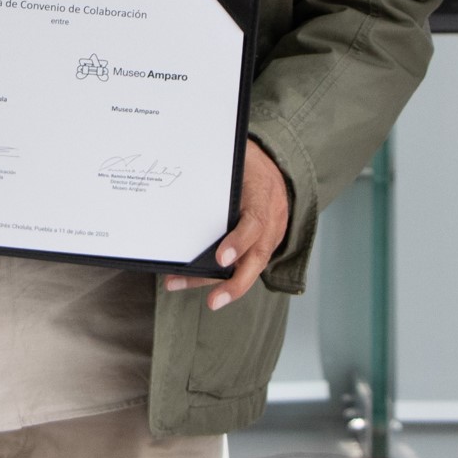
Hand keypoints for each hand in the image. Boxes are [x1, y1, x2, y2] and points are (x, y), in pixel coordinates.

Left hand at [163, 140, 289, 311]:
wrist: (279, 167)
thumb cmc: (251, 162)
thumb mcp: (240, 156)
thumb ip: (223, 167)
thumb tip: (189, 164)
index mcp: (264, 195)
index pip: (256, 222)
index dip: (240, 242)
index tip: (221, 259)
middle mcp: (271, 221)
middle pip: (257, 258)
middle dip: (236, 284)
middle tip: (214, 301)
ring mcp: (269, 236)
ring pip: (246, 267)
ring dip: (217, 283)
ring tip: (178, 285)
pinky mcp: (261, 246)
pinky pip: (241, 265)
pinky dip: (217, 276)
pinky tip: (188, 279)